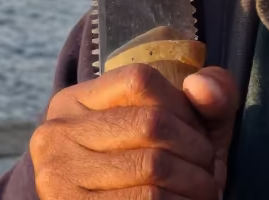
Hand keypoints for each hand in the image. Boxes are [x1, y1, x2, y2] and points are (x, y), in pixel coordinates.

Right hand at [30, 63, 237, 198]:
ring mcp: (57, 178)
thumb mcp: (180, 125)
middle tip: (211, 172)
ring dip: (194, 182)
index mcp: (75, 101)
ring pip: (152, 166)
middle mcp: (56, 134)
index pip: (139, 80)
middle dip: (197, 150)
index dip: (183, 105)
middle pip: (151, 123)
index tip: (201, 132)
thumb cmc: (150, 167)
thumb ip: (206, 95)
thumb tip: (201, 85)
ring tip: (205, 191)